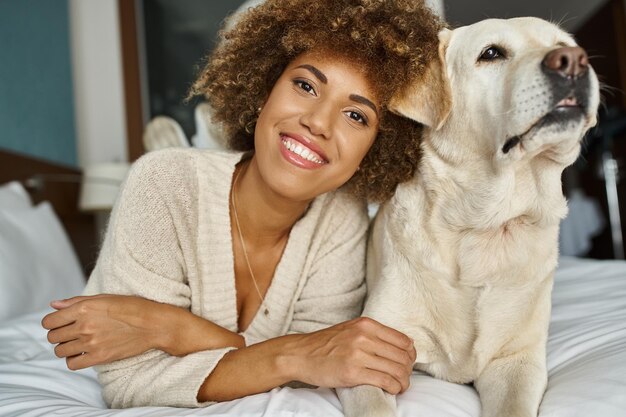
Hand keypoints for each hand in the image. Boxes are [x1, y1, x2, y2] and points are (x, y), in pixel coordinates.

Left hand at [41, 294, 169, 369]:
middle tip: (71, 333)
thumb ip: (76, 301)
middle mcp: (84, 325)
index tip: (61, 323)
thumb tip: (54, 305)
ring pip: (59, 351)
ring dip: (65, 347)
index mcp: (84, 308)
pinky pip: (72, 364)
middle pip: (52, 337)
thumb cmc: (132, 307)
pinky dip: (73, 360)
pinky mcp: (99, 357)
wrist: (154, 324)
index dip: (52, 323)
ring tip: (78, 343)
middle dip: (58, 335)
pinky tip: (83, 353)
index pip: (49, 321)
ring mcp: (91, 343)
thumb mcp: (105, 298)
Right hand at [285, 317, 415, 393]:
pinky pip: (385, 381)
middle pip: (403, 356)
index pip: (403, 340)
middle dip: (408, 370)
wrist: (300, 354)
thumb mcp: (351, 329)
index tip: (407, 363)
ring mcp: (358, 354)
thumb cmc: (325, 344)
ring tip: (399, 386)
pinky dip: (394, 388)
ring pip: (397, 370)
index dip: (410, 355)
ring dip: (403, 382)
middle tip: (404, 378)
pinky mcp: (353, 372)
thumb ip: (373, 334)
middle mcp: (364, 336)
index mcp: (366, 325)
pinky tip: (392, 390)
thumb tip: (400, 346)